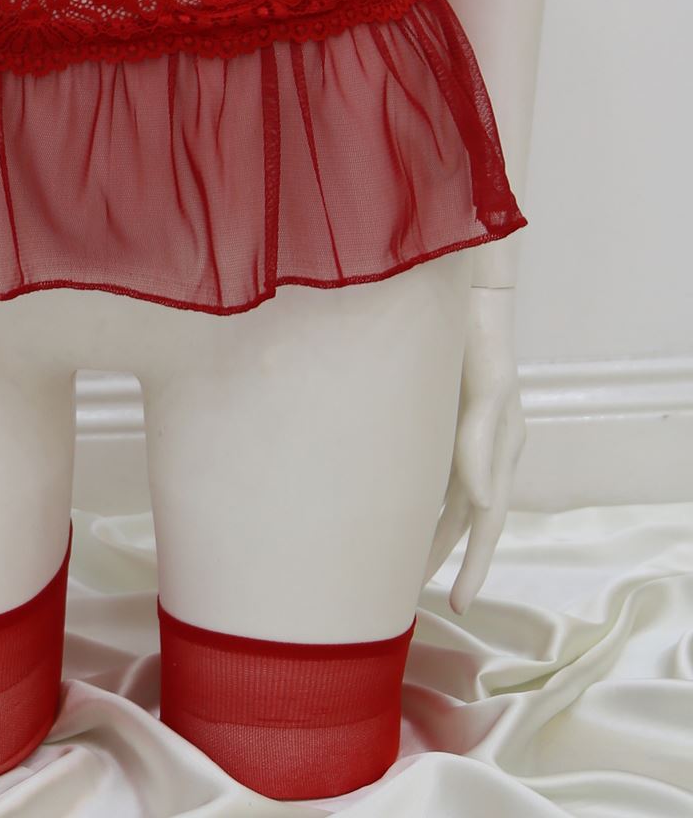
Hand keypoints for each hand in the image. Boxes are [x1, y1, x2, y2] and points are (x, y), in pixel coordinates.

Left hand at [421, 286, 526, 612]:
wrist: (466, 296)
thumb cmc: (477, 342)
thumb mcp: (485, 393)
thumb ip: (480, 445)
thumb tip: (483, 503)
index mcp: (502, 451)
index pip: (489, 523)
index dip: (475, 565)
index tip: (459, 603)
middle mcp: (487, 450)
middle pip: (467, 519)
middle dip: (443, 556)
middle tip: (412, 595)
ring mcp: (466, 434)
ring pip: (448, 499)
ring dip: (429, 529)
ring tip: (398, 562)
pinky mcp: (443, 416)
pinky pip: (434, 469)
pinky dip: (420, 494)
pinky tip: (396, 504)